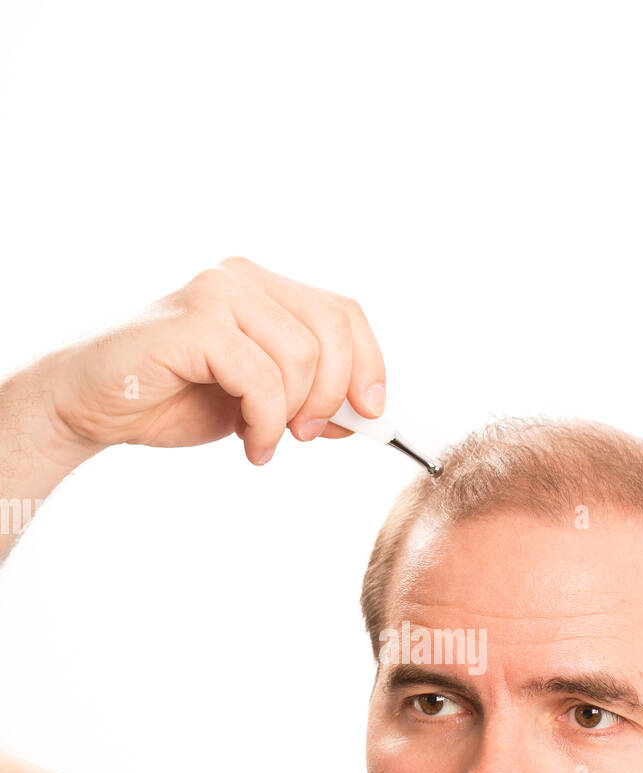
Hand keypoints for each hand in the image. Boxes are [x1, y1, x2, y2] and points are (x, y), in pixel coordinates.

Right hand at [45, 258, 387, 464]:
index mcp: (263, 287)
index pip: (343, 312)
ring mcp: (215, 293)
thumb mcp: (257, 399)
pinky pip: (262, 378)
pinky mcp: (194, 322)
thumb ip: (308, 394)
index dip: (370, 365)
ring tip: (263, 440)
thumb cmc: (171, 397)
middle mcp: (241, 278)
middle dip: (333, 396)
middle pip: (333, 330)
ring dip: (292, 417)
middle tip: (307, 436)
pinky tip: (250, 445)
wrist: (91, 405)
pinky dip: (266, 424)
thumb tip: (367, 411)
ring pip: (302, 357)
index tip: (372, 414)